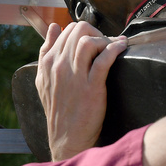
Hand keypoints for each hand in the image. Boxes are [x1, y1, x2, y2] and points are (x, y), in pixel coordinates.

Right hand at [35, 22, 126, 159]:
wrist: (67, 137)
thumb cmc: (59, 110)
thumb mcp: (44, 80)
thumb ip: (46, 52)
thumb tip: (54, 28)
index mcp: (48, 62)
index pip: (67, 30)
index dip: (85, 31)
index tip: (96, 39)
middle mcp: (59, 66)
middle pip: (79, 30)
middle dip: (97, 32)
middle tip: (107, 42)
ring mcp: (75, 76)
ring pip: (89, 40)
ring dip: (105, 39)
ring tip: (114, 46)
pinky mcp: (91, 86)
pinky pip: (104, 58)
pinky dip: (115, 48)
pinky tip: (121, 48)